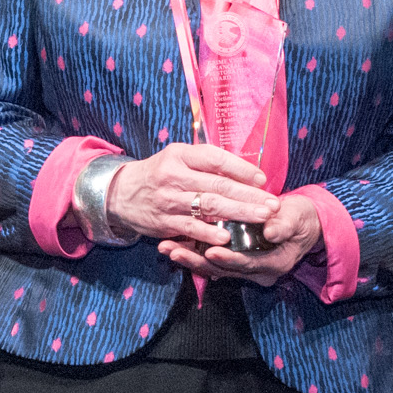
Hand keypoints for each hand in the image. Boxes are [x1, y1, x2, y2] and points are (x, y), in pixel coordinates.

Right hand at [104, 141, 275, 247]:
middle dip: (249, 195)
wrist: (121, 193)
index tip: (262, 179)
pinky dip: (210, 233)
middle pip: (218, 185)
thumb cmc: (160, 174)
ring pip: (209, 207)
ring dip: (238, 213)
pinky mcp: (164, 222)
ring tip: (261, 218)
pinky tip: (228, 237)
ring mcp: (169, 200)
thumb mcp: (178, 158)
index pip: (216, 158)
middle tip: (272, 204)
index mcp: (181, 155)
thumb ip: (207, 163)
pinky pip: (191, 229)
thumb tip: (245, 170)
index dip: (241, 169)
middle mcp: (174, 175)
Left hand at [162, 188, 325, 287]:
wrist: (302, 224)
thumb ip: (284, 225)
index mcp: (273, 264)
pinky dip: (193, 252)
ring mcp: (244, 269)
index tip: (210, 251)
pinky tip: (174, 244)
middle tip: (172, 251)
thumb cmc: (300, 218)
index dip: (228, 259)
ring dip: (189, 258)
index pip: (247, 264)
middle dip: (196, 261)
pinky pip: (211, 260)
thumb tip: (270, 232)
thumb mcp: (297, 218)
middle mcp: (256, 272)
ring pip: (213, 267)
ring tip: (165, 247)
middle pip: (223, 270)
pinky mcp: (235, 261)